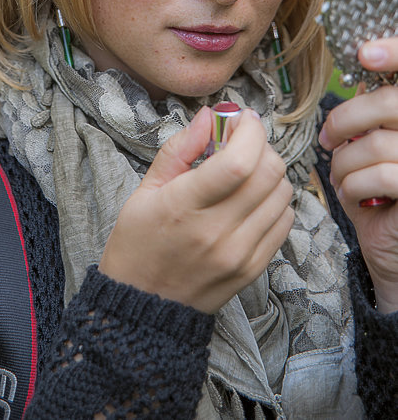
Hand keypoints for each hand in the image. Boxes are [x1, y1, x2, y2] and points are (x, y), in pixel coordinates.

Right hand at [99, 106, 293, 313]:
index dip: (249, 132)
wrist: (143, 306)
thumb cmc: (138, 243)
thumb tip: (210, 117)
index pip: (238, 162)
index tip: (241, 118)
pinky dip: (274, 199)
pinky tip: (251, 198)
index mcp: (184, 207)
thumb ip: (180, 149)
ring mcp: (240, 253)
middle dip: (261, 145)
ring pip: (283, 194)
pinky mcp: (254, 268)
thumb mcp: (145, 190)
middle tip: (242, 141)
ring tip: (245, 170)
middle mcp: (218, 232)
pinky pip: (285, 220)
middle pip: (269, 173)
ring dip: (269, 171)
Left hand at [319, 37, 397, 312]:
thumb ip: (372, 118)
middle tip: (328, 138)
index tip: (365, 53)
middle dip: (346, 118)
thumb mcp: (374, 150)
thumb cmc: (379, 198)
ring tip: (341, 176)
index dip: (395, 53)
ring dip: (346, 161)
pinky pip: (383, 176)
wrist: (394, 255)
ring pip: (379, 143)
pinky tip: (353, 197)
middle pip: (390, 102)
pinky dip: (355, 185)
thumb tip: (355, 81)